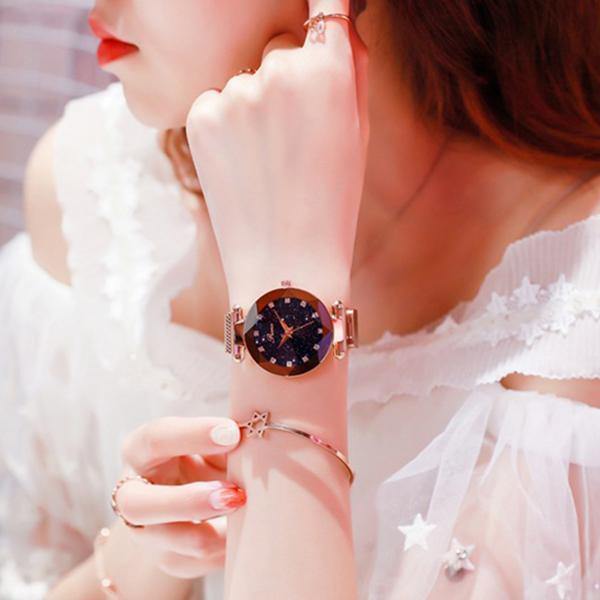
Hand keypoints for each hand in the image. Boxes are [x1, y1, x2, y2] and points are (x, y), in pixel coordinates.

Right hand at [112, 416, 244, 578]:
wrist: (188, 491)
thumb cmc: (201, 453)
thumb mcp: (208, 439)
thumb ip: (225, 437)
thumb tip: (254, 436)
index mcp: (140, 451)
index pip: (155, 439)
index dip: (193, 435)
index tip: (233, 433)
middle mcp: (132, 494)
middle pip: (141, 506)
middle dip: (190, 502)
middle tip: (235, 494)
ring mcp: (148, 533)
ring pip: (174, 543)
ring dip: (217, 533)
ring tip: (250, 515)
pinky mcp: (170, 559)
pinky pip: (201, 561)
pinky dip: (229, 548)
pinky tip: (251, 533)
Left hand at [185, 0, 368, 301]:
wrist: (285, 265)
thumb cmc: (332, 204)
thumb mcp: (358, 135)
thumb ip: (351, 71)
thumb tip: (340, 25)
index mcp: (326, 72)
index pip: (325, 6)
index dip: (323, 3)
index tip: (318, 4)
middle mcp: (276, 70)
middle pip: (280, 49)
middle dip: (288, 77)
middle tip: (294, 135)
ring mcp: (232, 93)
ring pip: (246, 79)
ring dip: (255, 106)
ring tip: (266, 161)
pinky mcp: (199, 117)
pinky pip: (217, 102)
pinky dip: (227, 125)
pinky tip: (242, 166)